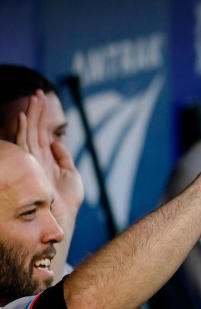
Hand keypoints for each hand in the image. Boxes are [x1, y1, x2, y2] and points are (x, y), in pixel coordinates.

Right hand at [16, 91, 83, 214]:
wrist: (62, 216)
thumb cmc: (67, 200)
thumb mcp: (71, 174)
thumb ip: (64, 157)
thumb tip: (57, 141)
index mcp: (45, 158)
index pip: (41, 133)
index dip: (42, 117)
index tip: (44, 100)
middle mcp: (36, 157)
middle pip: (34, 129)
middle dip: (36, 111)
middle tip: (38, 92)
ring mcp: (32, 161)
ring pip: (28, 133)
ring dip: (32, 115)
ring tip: (35, 98)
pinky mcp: (29, 167)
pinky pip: (23, 146)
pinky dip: (22, 131)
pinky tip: (23, 118)